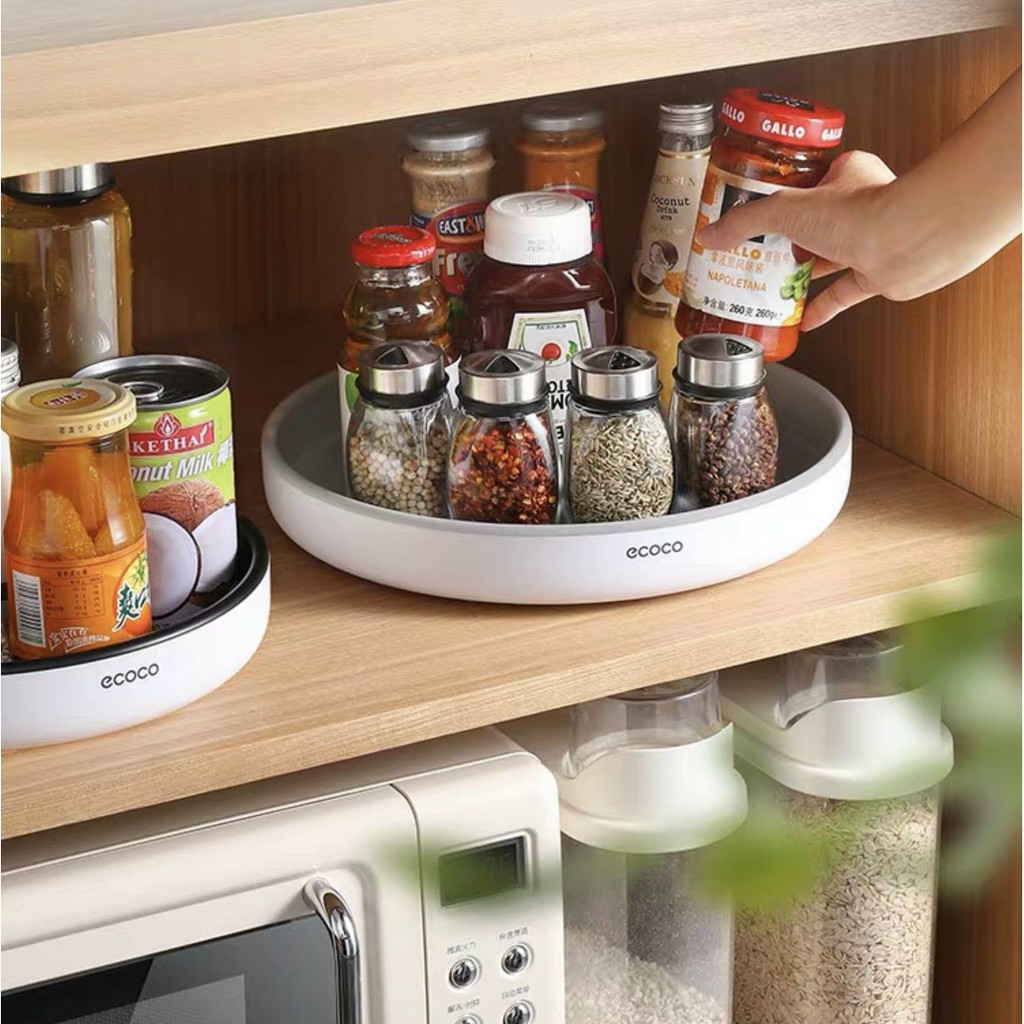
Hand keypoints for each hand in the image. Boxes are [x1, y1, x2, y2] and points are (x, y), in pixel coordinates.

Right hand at [694, 150, 898, 329]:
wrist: (913, 241)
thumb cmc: (866, 212)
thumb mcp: (789, 210)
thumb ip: (746, 222)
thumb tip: (710, 234)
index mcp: (844, 175)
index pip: (806, 184)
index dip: (779, 198)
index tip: (754, 213)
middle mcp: (859, 206)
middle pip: (814, 224)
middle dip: (786, 241)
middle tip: (755, 255)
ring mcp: (869, 241)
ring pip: (828, 259)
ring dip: (802, 273)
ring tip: (770, 286)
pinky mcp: (876, 274)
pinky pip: (844, 293)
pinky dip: (822, 307)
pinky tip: (801, 320)